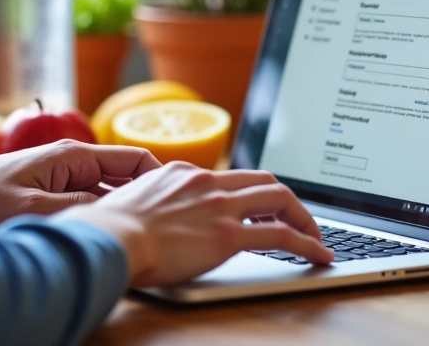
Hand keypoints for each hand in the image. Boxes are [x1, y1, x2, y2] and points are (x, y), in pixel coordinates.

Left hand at [0, 139, 160, 228]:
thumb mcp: (35, 208)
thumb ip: (79, 207)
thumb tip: (118, 213)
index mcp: (75, 155)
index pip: (132, 159)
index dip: (157, 177)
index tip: (174, 199)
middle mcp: (75, 159)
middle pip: (124, 174)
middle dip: (145, 194)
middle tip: (165, 220)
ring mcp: (66, 172)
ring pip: (109, 188)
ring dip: (124, 206)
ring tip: (144, 228)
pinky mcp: (56, 186)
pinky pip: (92, 197)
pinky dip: (104, 211)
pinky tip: (111, 230)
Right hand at [54, 161, 334, 286]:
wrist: (111, 238)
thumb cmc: (110, 227)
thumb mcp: (132, 200)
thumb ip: (151, 200)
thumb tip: (145, 214)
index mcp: (185, 173)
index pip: (232, 177)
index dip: (254, 191)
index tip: (261, 207)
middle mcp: (208, 183)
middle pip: (264, 180)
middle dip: (287, 199)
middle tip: (298, 218)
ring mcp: (221, 206)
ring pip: (280, 200)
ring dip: (304, 218)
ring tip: (315, 237)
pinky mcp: (229, 234)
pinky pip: (281, 235)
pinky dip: (307, 243)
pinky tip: (318, 256)